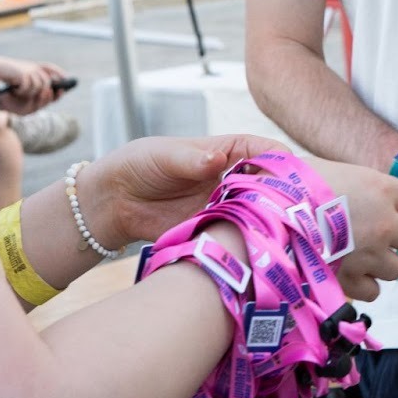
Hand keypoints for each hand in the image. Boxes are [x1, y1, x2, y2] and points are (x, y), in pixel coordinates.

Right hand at [0, 55, 67, 114]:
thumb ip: (34, 80)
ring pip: (39, 86)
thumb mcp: (23, 75)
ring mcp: (30, 70)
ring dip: (30, 93)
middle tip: (37, 97)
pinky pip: (29, 88)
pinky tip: (15, 90)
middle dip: (44, 92)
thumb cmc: (8, 73)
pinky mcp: (24, 74)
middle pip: (47, 82)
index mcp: (35, 65)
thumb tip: (49, 90)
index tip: (64, 81)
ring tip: (19, 92)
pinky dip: (22, 92)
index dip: (59, 73)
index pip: (51, 68)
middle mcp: (34, 67)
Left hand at [86, 134, 285, 248]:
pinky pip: (236, 235)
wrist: (112, 201)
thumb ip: (192, 160)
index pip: (267, 151)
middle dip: (281, 195)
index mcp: (229, 152)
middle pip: (271, 185)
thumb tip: (217, 160)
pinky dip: (245, 240)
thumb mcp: (165, 155)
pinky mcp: (213, 230)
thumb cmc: (140, 165)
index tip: (285, 177)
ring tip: (270, 230)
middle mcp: (233, 179)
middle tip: (284, 210)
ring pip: (258, 212)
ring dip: (265, 220)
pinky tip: (248, 246)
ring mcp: (226, 206)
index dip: (280, 162)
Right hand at [300, 159, 397, 300]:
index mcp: (380, 188)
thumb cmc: (288, 186)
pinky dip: (361, 285)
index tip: (367, 205)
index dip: (386, 203)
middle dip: (394, 237)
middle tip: (370, 235)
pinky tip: (345, 274)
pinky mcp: (355, 280)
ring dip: (379, 264)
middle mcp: (385, 222)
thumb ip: (343, 176)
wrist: (268, 220)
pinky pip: (372, 290)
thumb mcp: (320, 167)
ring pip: (396, 267)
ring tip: (355, 257)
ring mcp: (372, 254)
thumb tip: (338, 177)